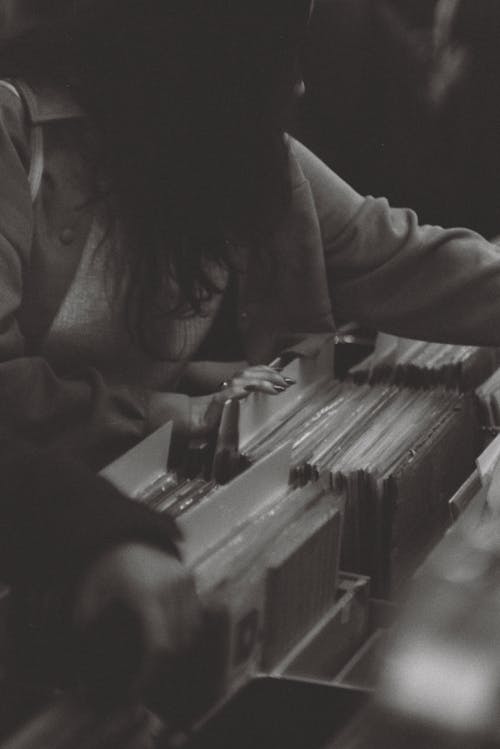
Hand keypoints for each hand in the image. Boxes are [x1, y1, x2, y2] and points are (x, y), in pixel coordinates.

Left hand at [73, 543, 201, 702]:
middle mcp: (173, 588)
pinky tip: (165, 642)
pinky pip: (196, 617)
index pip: (159, 647)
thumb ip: (88, 633)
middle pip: (179, 644)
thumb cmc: (103, 566)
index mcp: (147, 594)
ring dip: (176, 654)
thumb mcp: (88, 597)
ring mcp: (186, 582)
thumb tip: (85, 670)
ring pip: (192, 633)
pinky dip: (184, 635)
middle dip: (161, 670)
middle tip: (140, 686)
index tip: (133, 694)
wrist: (121, 532)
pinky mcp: (191, 580)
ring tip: (153, 666)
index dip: (148, 677)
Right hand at [189, 364, 294, 435]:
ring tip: (277, 387)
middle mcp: (227, 387)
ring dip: (260, 381)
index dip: (267, 371)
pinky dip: (239, 391)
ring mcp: (221, 394)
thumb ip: (246, 404)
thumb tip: (268, 399)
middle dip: (269, 375)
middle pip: (249, 373)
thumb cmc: (211, 419)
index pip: (251, 373)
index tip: (284, 375)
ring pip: (241, 380)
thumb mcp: (233, 410)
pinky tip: (250, 391)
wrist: (189, 423)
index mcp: (233, 387)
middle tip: (287, 381)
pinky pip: (227, 394)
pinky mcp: (214, 404)